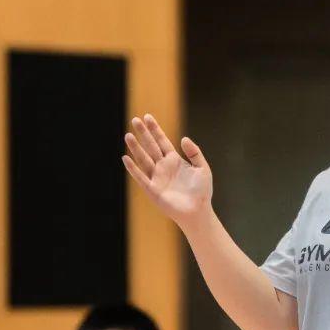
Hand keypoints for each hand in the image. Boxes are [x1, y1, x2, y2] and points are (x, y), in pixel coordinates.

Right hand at [122, 114, 213, 229]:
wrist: (198, 211)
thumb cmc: (202, 192)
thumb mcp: (202, 168)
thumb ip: (194, 152)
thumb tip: (183, 138)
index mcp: (174, 160)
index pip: (162, 141)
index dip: (155, 129)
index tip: (147, 117)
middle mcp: (163, 167)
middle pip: (150, 146)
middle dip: (143, 133)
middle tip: (135, 120)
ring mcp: (156, 178)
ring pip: (143, 159)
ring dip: (135, 148)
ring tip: (128, 135)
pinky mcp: (152, 190)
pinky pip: (141, 177)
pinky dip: (133, 168)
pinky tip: (126, 158)